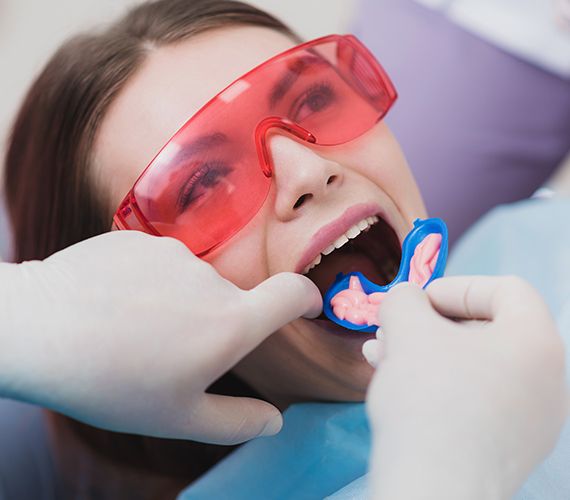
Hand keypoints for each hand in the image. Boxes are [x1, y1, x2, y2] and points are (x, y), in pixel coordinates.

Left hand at [0, 231, 320, 443]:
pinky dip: (149, 283)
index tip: (306, 306)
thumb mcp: (179, 417)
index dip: (307, 297)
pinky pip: (158, 263)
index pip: (292, 293)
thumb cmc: (111, 382)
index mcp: (230, 323)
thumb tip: (275, 421)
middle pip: (230, 299)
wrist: (37, 329)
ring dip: (178, 303)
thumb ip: (238, 421)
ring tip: (134, 330)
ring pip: (192, 281)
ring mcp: (174, 253)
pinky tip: (115, 305)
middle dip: (215, 323)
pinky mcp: (140, 239)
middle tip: (170, 352)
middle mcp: (211, 280)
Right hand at [364, 276, 567, 499]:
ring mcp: (532, 421)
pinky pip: (475, 399)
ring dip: (426, 353)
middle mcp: (548, 381)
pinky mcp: (509, 450)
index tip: (418, 301)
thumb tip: (406, 299)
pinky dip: (438, 384)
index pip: (507, 290)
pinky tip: (396, 384)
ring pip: (474, 366)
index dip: (457, 286)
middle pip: (486, 330)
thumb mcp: (408, 329)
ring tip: (381, 355)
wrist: (432, 491)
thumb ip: (404, 299)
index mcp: (538, 343)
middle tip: (392, 329)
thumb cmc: (429, 399)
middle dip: (430, 324)